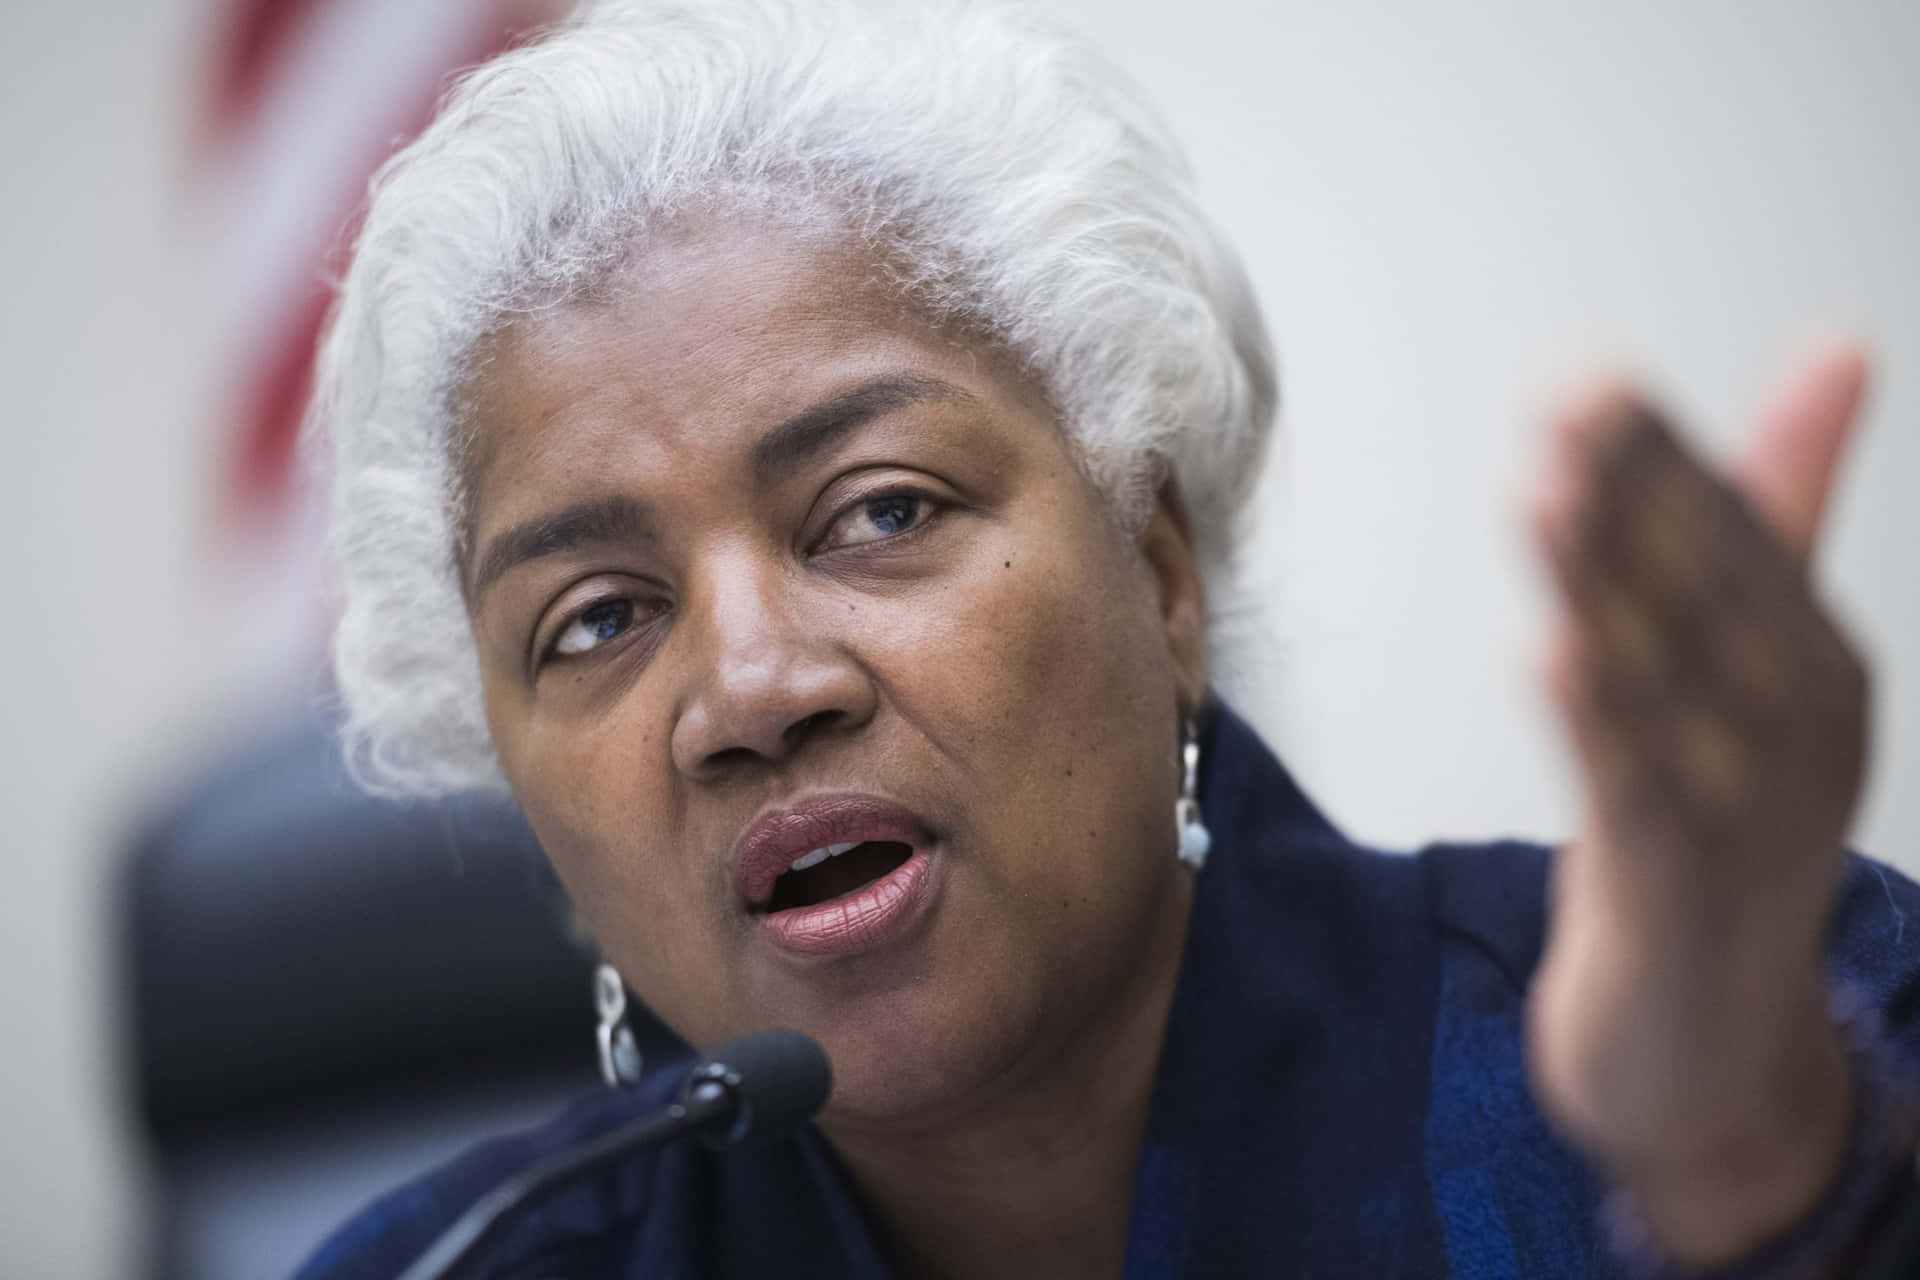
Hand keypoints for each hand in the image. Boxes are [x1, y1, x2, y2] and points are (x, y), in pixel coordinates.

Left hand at [1523, 342, 1873, 1264]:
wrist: (1706, 1041)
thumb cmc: (1717, 823)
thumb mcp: (1752, 668)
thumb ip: (1773, 514)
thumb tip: (1840, 346)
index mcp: (1819, 669)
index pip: (1740, 541)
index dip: (1663, 456)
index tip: (1589, 373)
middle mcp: (1800, 736)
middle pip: (1710, 598)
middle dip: (1636, 498)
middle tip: (1569, 406)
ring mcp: (1748, 820)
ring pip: (1671, 683)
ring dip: (1605, 584)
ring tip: (1544, 493)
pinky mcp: (1682, 899)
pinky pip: (1637, 797)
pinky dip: (1599, 723)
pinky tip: (1549, 647)